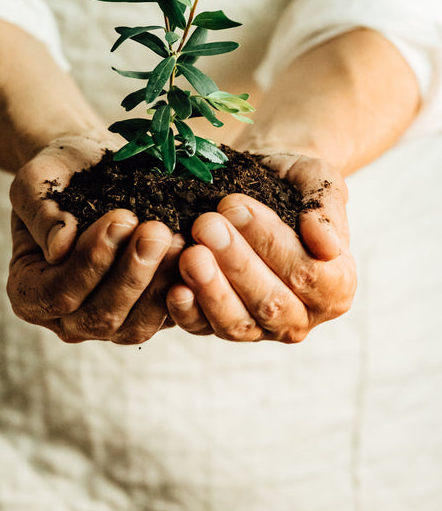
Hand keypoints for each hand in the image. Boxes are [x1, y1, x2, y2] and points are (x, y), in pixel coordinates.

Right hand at [8, 135, 183, 343]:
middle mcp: (68, 318)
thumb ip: (41, 211)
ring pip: (137, 326)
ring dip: (160, 284)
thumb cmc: (63, 172)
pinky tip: (199, 255)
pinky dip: (185, 290)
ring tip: (181, 241)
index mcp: (29, 292)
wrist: (98, 167)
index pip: (57, 294)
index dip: (90, 261)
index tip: (122, 218)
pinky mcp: (150, 315)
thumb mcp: (39, 179)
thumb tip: (59, 247)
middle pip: (100, 316)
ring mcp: (111, 323)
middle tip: (158, 230)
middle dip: (132, 274)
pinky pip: (169, 318)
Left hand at [165, 153, 355, 342]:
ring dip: (211, 289)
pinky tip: (174, 287)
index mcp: (337, 286)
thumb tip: (327, 246)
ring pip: (237, 324)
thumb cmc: (294, 182)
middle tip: (206, 225)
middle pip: (271, 303)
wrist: (263, 182)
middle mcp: (302, 316)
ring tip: (190, 253)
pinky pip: (203, 328)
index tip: (236, 208)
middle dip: (236, 263)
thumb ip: (326, 211)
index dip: (270, 244)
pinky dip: (187, 311)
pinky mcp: (220, 326)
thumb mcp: (319, 181)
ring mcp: (261, 328)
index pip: (307, 274)